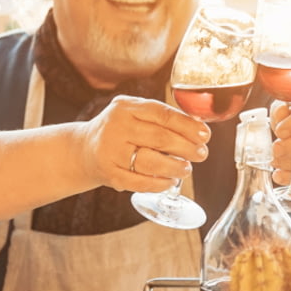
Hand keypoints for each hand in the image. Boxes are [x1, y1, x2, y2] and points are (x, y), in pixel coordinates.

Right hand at [82, 94, 210, 192]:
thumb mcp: (135, 114)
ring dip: (175, 167)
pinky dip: (159, 183)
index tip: (205, 135)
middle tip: (202, 154)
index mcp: (126, 107)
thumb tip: (199, 128)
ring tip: (187, 169)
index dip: (188, 126)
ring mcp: (110, 151)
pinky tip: (170, 182)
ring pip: (150, 161)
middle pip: (160, 138)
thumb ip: (162, 118)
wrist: (85, 149)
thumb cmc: (121, 131)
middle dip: (187, 148)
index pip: (162, 114)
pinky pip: (139, 182)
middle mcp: (116, 127)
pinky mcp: (109, 173)